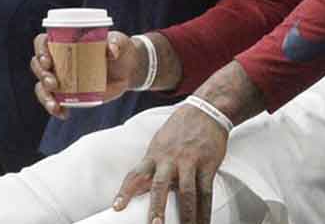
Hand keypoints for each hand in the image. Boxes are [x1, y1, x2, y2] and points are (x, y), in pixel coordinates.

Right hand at [30, 30, 142, 119]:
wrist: (127, 68)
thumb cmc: (119, 48)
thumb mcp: (119, 41)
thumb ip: (115, 43)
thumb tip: (112, 51)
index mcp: (65, 41)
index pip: (42, 42)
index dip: (40, 50)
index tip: (47, 60)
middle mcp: (59, 59)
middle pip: (38, 66)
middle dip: (42, 75)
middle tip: (53, 83)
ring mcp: (62, 78)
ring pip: (42, 86)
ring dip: (44, 96)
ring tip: (54, 105)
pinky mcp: (69, 93)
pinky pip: (55, 102)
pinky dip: (56, 109)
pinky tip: (63, 114)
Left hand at [113, 104, 227, 223]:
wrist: (206, 111)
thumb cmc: (179, 130)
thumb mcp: (159, 144)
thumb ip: (151, 166)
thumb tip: (140, 190)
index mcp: (154, 155)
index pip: (135, 175)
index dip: (125, 192)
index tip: (117, 208)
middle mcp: (170, 159)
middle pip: (160, 186)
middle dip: (157, 207)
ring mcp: (190, 162)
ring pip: (187, 192)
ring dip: (186, 215)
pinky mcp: (207, 165)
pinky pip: (206, 191)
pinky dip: (205, 211)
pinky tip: (203, 223)